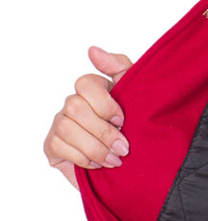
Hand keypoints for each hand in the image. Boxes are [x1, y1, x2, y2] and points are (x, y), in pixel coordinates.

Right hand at [43, 45, 132, 189]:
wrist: (138, 169)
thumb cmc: (140, 132)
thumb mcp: (140, 97)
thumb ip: (121, 68)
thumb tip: (93, 50)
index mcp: (94, 91)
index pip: (86, 83)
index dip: (104, 103)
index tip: (123, 120)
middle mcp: (74, 105)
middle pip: (75, 106)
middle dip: (103, 131)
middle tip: (124, 147)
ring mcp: (61, 125)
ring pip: (67, 128)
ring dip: (96, 147)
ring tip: (116, 159)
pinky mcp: (53, 147)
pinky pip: (60, 146)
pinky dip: (84, 158)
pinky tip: (99, 165)